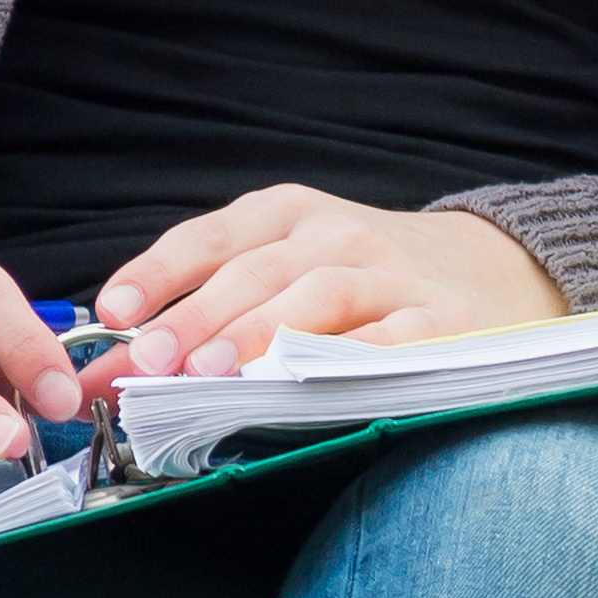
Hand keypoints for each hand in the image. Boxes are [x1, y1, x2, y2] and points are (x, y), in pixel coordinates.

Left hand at [81, 190, 566, 386]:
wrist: (492, 268)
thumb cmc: (361, 279)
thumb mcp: (285, 269)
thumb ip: (201, 314)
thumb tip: (105, 372)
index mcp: (290, 214)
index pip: (213, 236)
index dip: (160, 271)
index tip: (114, 309)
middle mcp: (339, 234)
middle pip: (259, 271)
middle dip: (198, 318)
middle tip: (150, 362)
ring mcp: (395, 273)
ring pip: (320, 297)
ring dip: (261, 335)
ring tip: (212, 374)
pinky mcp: (444, 317)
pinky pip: (392, 337)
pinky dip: (347, 359)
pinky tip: (309, 383)